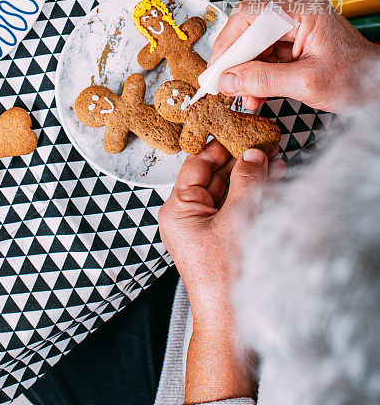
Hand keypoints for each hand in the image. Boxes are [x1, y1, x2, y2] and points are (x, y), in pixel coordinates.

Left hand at [158, 141, 283, 320]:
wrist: (231, 323)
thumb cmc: (224, 276)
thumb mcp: (236, 220)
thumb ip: (245, 182)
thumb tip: (254, 154)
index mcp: (177, 209)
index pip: (197, 163)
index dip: (222, 145)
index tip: (243, 130)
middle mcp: (186, 215)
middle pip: (214, 175)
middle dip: (241, 159)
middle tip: (266, 143)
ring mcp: (203, 227)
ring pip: (228, 190)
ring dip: (251, 175)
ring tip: (276, 159)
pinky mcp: (220, 237)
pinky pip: (234, 207)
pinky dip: (252, 194)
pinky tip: (273, 180)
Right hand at [209, 0, 379, 112]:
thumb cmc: (358, 78)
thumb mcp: (307, 84)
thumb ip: (264, 80)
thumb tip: (229, 80)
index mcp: (302, 11)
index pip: (249, 17)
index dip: (228, 44)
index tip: (216, 69)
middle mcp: (297, 12)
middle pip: (249, 29)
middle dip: (235, 60)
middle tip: (222, 83)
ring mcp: (296, 25)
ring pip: (255, 43)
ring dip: (246, 71)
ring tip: (243, 96)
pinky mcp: (296, 41)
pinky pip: (267, 53)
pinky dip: (259, 74)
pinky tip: (255, 94)